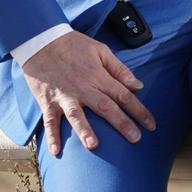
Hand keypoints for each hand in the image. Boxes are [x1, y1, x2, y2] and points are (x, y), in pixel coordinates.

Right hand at [23, 31, 155, 157]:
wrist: (40, 41)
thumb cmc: (72, 45)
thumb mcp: (101, 51)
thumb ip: (120, 69)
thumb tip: (138, 85)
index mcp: (98, 76)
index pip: (123, 95)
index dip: (139, 110)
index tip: (151, 125)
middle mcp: (83, 88)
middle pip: (105, 107)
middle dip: (121, 124)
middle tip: (135, 139)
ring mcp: (64, 96)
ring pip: (76, 115)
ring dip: (84, 130)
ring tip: (93, 146)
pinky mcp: (47, 101)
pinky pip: (49, 121)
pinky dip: (51, 136)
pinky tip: (56, 151)